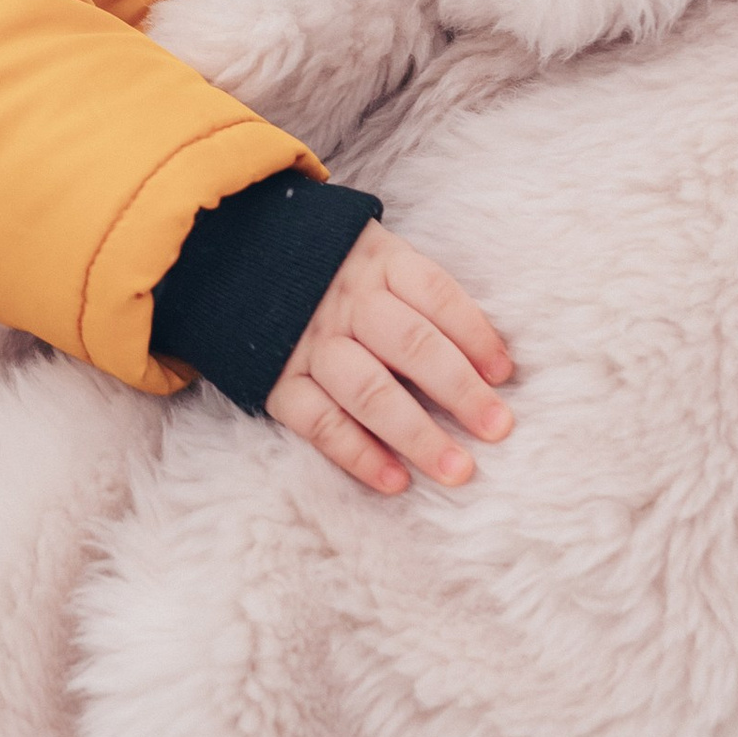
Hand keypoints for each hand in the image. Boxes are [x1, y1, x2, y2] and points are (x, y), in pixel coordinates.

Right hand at [265, 226, 515, 497]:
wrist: (232, 258)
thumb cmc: (331, 270)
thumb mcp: (375, 256)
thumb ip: (420, 296)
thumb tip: (490, 360)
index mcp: (377, 262)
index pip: (436, 294)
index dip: (475, 334)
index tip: (505, 374)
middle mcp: (344, 300)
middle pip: (411, 344)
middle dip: (459, 390)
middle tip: (497, 428)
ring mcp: (307, 342)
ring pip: (369, 390)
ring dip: (416, 434)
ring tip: (457, 469)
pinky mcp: (274, 379)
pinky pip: (319, 422)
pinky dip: (358, 454)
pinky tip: (395, 481)